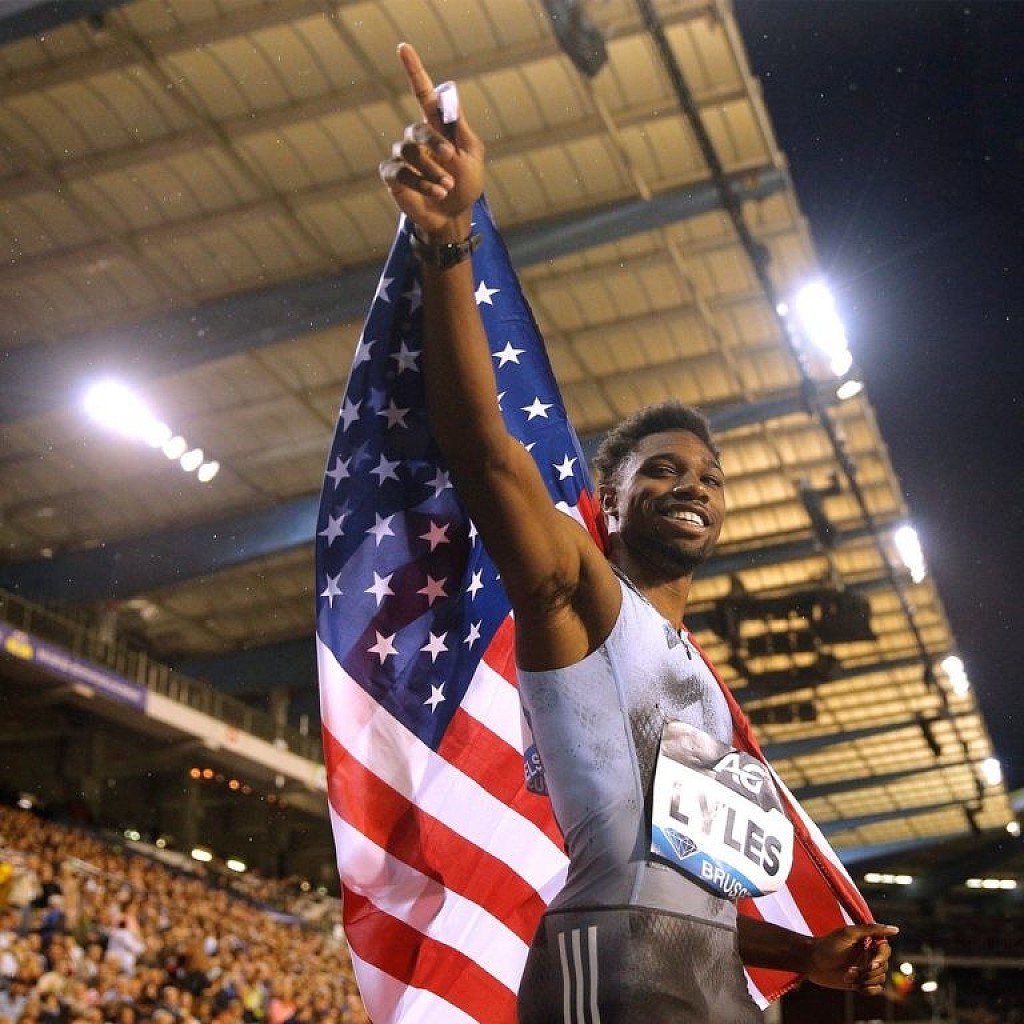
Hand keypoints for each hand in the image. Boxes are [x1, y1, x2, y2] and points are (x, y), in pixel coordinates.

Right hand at [378, 42, 484, 239]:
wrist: (454, 217)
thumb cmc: (466, 185)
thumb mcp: (472, 155)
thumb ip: (460, 127)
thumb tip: (450, 93)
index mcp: (438, 128)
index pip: (423, 94)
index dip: (414, 71)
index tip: (403, 47)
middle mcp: (417, 139)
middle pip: (417, 127)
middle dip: (434, 142)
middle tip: (451, 159)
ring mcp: (404, 157)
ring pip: (409, 152)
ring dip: (431, 170)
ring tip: (447, 186)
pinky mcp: (394, 177)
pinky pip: (399, 171)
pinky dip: (420, 182)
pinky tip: (436, 191)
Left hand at [805, 923, 898, 994]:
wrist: (812, 962)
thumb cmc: (828, 945)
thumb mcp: (848, 934)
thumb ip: (871, 930)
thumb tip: (895, 929)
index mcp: (867, 941)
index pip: (885, 949)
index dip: (880, 958)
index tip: (870, 963)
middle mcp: (869, 954)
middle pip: (884, 966)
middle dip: (868, 971)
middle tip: (851, 970)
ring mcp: (866, 969)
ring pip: (880, 979)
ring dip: (864, 980)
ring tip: (847, 975)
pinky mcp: (862, 982)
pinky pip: (876, 989)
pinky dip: (867, 990)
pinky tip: (854, 986)